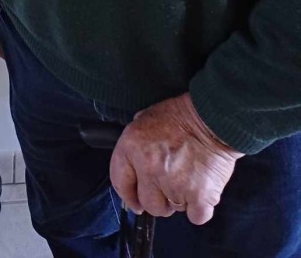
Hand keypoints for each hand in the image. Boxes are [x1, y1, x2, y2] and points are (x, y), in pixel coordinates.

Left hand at [110, 93, 242, 224]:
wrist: (212, 118)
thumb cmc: (181, 116)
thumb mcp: (146, 118)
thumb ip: (136, 144)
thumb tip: (132, 164)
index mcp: (132, 147)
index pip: (120, 182)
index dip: (128, 195)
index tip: (135, 202)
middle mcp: (150, 168)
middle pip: (148, 204)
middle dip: (158, 199)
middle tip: (169, 185)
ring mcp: (174, 184)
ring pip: (172, 210)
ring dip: (179, 200)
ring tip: (188, 177)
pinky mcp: (198, 196)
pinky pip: (195, 216)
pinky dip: (199, 208)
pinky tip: (201, 190)